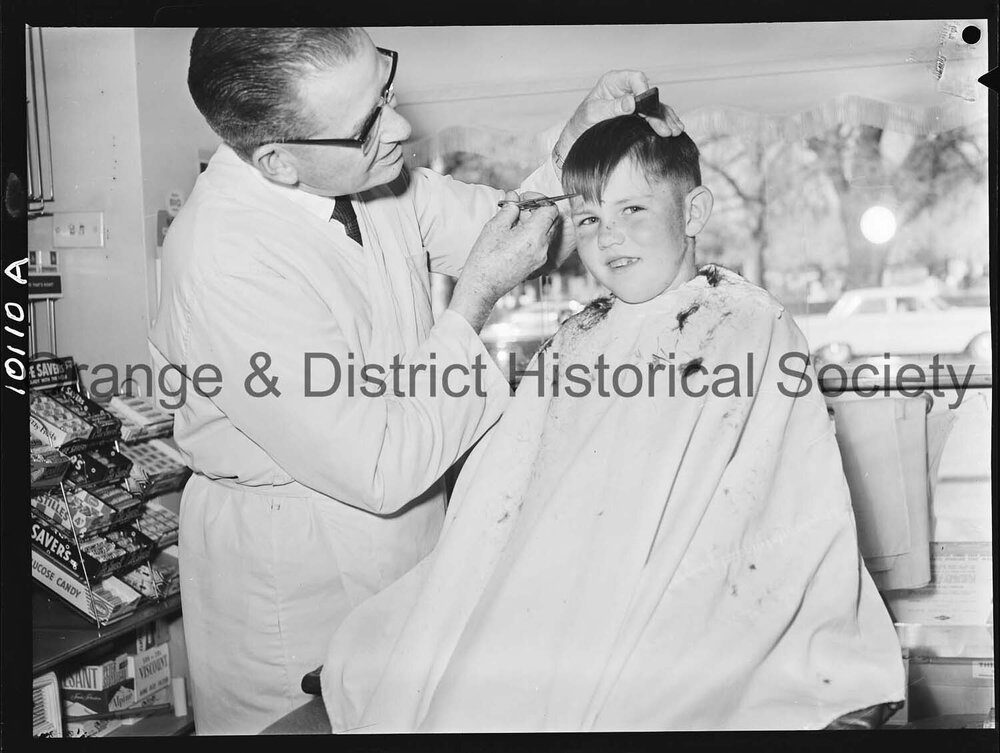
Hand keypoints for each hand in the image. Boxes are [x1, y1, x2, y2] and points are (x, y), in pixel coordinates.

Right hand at [449, 191, 559, 332]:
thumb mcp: (494, 227)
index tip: (524, 199)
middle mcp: (542, 247)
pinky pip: (541, 244)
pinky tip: (514, 237)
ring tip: (514, 224)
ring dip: (535, 223)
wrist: (482, 286)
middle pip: (551, 220)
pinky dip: (532, 236)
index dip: (539, 199)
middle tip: (519, 210)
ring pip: (547, 232)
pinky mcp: (536, 265)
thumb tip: (514, 197)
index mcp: (534, 235)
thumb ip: (509, 209)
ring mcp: (541, 258)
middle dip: (537, 210)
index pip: (551, 209)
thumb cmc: (485, 258)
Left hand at [554, 70, 683, 166]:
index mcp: (614, 81)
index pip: (636, 79)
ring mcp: (635, 101)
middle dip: (658, 111)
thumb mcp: (594, 113)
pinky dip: (664, 122)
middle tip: (665, 128)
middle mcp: (627, 88)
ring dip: (665, 119)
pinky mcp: (639, 114)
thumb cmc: (582, 122)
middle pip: (649, 95)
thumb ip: (613, 107)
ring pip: (655, 106)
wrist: (579, 136)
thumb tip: (632, 102)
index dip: (644, 91)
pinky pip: (655, 115)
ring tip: (675, 131)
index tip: (646, 109)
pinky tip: (674, 130)